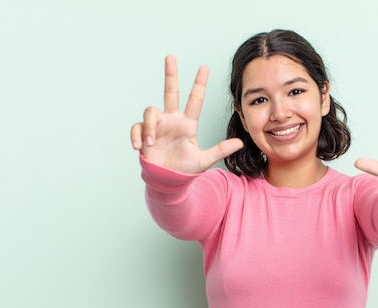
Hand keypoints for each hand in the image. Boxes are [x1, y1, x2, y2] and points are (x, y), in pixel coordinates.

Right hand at [130, 55, 243, 172]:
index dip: (199, 84)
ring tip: (151, 143)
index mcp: (187, 124)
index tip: (204, 67)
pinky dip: (137, 135)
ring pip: (151, 111)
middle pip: (171, 91)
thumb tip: (239, 142)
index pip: (195, 100)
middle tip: (170, 56)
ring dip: (150, 127)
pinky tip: (140, 146)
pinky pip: (137, 127)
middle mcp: (172, 120)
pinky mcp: (144, 134)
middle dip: (171, 74)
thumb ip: (220, 150)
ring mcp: (157, 126)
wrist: (167, 181)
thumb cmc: (185, 170)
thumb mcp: (204, 160)